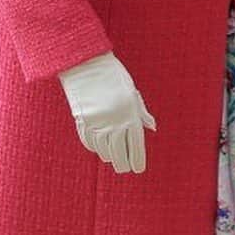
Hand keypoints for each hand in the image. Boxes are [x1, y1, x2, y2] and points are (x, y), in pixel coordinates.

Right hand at [58, 52, 155, 174]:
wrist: (86, 65)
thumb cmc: (113, 76)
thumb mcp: (132, 91)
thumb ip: (141, 113)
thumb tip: (152, 128)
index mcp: (129, 113)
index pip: (135, 144)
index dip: (137, 159)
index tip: (139, 169)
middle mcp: (113, 122)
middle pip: (119, 153)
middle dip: (124, 163)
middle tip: (126, 168)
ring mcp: (96, 124)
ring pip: (104, 151)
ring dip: (110, 158)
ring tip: (115, 161)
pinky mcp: (82, 123)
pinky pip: (90, 143)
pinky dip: (96, 149)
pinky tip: (100, 151)